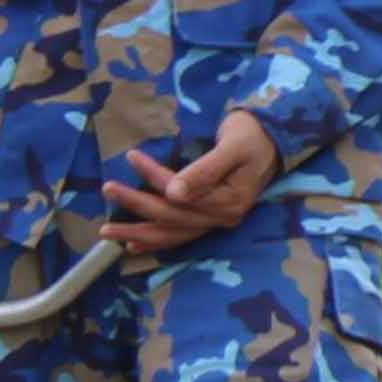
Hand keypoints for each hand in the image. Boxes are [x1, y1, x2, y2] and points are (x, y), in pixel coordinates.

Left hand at [102, 112, 279, 254]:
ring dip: (139, 233)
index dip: (153, 177)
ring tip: (108, 233)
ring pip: (172, 233)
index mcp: (228, 201)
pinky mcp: (211, 219)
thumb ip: (204, 171)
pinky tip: (134, 246)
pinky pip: (180, 236)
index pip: (181, 193)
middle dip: (136, 205)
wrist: (273, 140)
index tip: (132, 157)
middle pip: (172, 216)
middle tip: (108, 189)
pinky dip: (156, 241)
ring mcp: (217, 221)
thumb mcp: (231, 146)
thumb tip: (172, 192)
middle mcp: (222, 218)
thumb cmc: (252, 136)